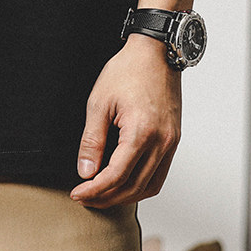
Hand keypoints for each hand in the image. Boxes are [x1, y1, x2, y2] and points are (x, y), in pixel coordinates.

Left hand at [70, 33, 180, 207]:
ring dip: (125, 195)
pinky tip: (124, 182)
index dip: (94, 190)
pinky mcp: (174, 139)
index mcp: (142, 132)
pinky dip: (141, 184)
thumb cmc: (127, 71)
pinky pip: (159, 174)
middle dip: (107, 198)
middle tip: (85, 198)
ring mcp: (171, 142)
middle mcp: (162, 142)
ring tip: (102, 194)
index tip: (77, 194)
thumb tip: (85, 172)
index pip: (116, 176)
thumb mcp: (99, 102)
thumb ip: (92, 140)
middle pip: (134, 187)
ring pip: (150, 186)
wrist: (156, 52)